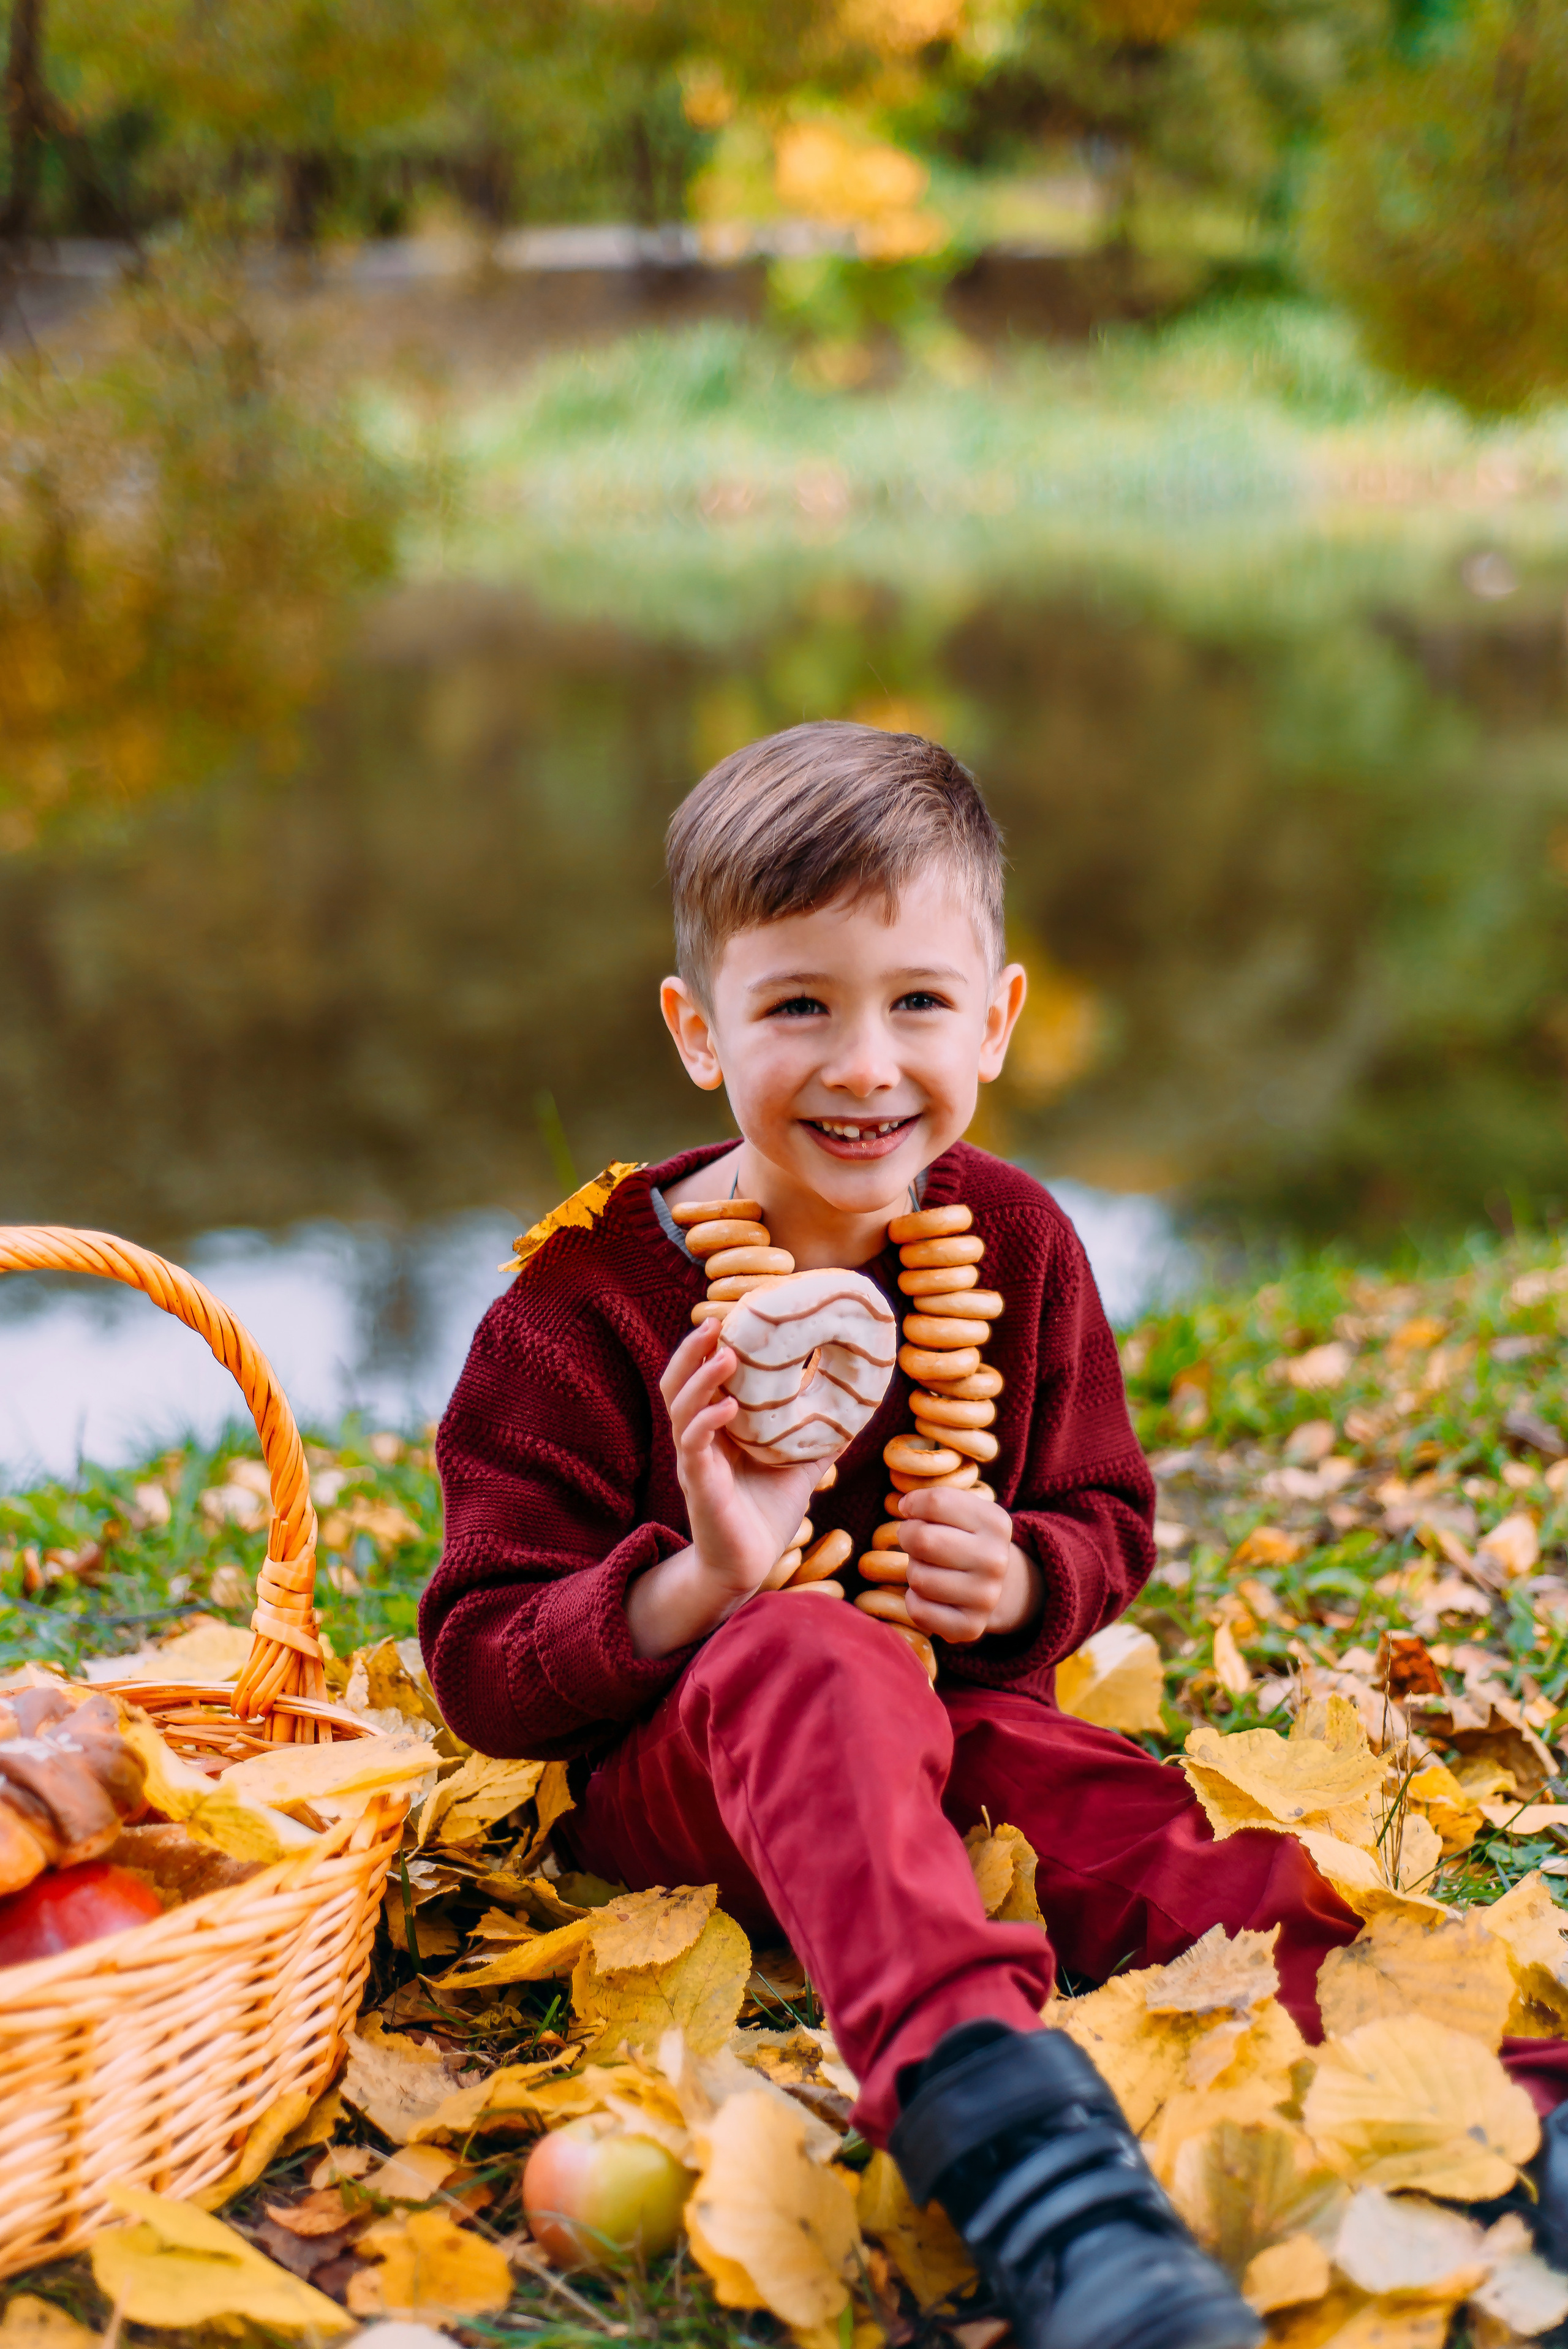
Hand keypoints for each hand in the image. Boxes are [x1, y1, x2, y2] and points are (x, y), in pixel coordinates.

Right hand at [626, 1319, 822, 1657]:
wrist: (747, 1567)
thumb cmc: (767, 1515)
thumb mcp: (799, 1467)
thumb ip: (819, 1437)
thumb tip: (857, 1407)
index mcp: (716, 1429)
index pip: (700, 1376)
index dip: (707, 1345)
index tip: (728, 1313)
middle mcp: (698, 1439)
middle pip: (678, 1381)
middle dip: (692, 1349)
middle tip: (714, 1319)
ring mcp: (695, 1461)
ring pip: (681, 1407)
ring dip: (700, 1377)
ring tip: (725, 1353)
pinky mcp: (699, 1485)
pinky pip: (694, 1446)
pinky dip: (707, 1421)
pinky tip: (727, 1406)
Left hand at [894, 1486, 1042, 1645]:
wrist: (998, 1587)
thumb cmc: (965, 1540)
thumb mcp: (962, 1511)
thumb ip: (934, 1501)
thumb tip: (904, 1505)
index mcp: (996, 1522)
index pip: (936, 1502)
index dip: (913, 1504)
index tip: (911, 1510)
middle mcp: (996, 1560)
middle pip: (923, 1540)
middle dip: (908, 1537)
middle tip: (915, 1540)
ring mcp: (986, 1597)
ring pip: (918, 1577)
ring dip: (914, 1569)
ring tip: (929, 1567)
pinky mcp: (971, 1627)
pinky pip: (918, 1610)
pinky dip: (914, 1600)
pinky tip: (929, 1595)